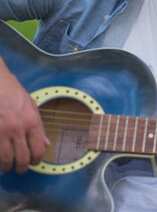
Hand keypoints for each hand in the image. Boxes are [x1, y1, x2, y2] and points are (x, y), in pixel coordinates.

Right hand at [0, 56, 48, 173]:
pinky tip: (0, 156)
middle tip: (21, 169)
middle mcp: (18, 129)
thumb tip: (45, 143)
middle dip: (22, 167)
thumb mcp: (32, 107)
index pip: (38, 149)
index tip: (34, 163)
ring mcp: (2, 132)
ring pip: (6, 158)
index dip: (37, 160)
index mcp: (33, 122)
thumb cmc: (14, 93)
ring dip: (7, 166)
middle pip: (22, 158)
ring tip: (8, 166)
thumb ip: (39, 127)